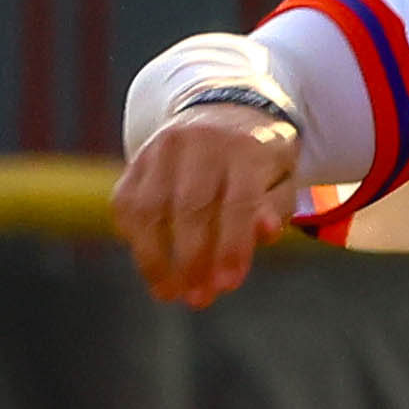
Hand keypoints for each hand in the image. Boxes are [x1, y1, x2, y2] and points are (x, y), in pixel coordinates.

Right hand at [111, 108, 300, 306]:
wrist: (223, 108)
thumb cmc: (258, 161)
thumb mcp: (281, 179)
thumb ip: (274, 208)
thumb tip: (264, 233)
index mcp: (244, 148)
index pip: (238, 201)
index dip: (232, 246)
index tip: (228, 285)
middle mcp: (200, 142)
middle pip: (190, 207)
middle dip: (192, 259)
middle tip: (197, 299)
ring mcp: (163, 147)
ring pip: (149, 208)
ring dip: (155, 258)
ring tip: (167, 293)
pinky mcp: (138, 157)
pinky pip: (127, 203)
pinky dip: (134, 239)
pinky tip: (151, 266)